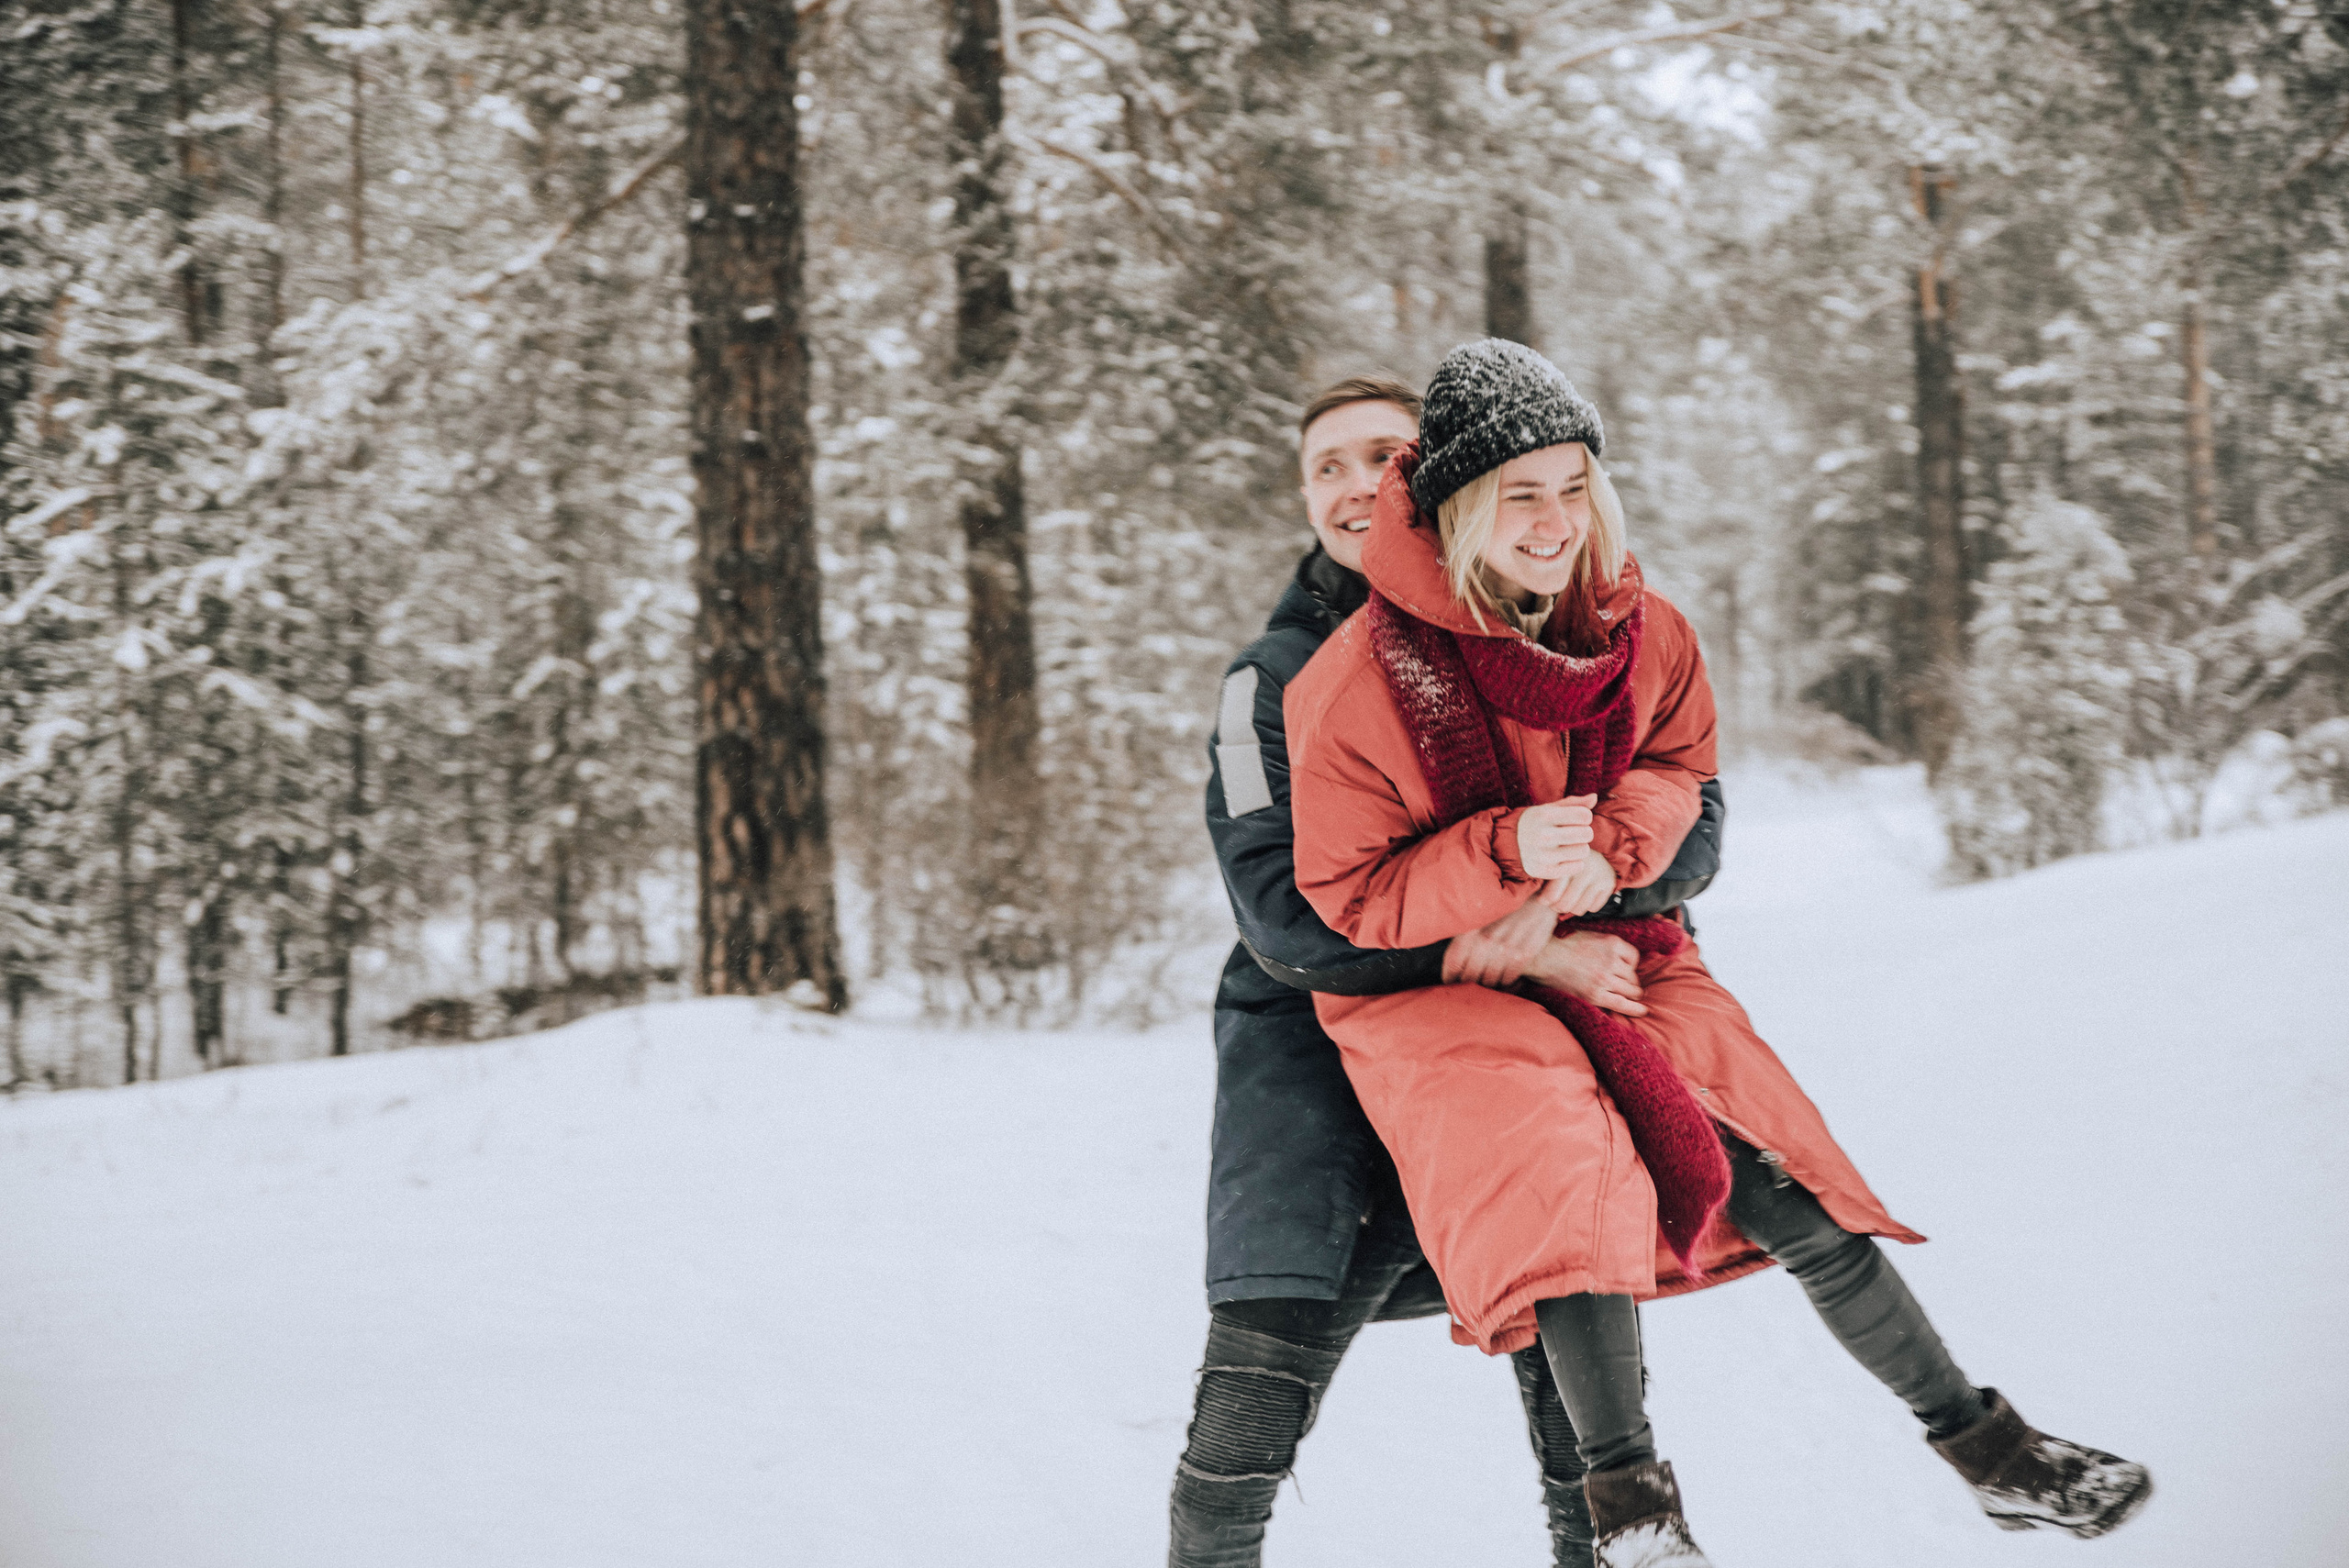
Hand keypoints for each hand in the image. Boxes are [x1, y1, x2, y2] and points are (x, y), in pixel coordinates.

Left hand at [1443, 893, 1557, 988]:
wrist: (1537, 894)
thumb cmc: (1504, 906)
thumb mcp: (1479, 914)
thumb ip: (1465, 935)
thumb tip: (1454, 961)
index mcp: (1469, 930)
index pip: (1453, 966)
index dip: (1450, 980)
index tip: (1451, 984)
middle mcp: (1486, 941)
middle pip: (1470, 978)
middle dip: (1467, 985)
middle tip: (1467, 988)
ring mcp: (1506, 949)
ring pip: (1489, 981)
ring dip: (1486, 985)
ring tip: (1485, 984)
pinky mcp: (1525, 954)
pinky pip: (1508, 979)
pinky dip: (1504, 983)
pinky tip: (1502, 979)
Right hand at [1515, 794, 1596, 879]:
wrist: (1508, 844)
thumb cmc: (1536, 823)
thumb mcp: (1549, 809)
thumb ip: (1573, 803)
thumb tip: (1594, 797)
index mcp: (1545, 815)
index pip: (1585, 815)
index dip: (1585, 817)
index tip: (1575, 819)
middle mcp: (1543, 835)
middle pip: (1587, 834)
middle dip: (1584, 833)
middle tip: (1574, 834)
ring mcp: (1543, 855)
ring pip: (1584, 851)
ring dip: (1580, 848)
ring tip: (1568, 846)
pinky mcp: (1544, 871)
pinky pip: (1577, 867)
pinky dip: (1575, 862)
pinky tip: (1564, 858)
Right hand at [1523, 930, 1647, 1015]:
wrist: (1542, 956)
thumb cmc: (1561, 944)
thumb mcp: (1589, 935)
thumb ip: (1606, 945)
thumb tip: (1619, 958)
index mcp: (1611, 942)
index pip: (1634, 957)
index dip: (1631, 965)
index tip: (1626, 970)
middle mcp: (1611, 960)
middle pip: (1633, 975)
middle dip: (1632, 981)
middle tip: (1628, 986)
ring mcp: (1604, 978)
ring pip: (1631, 989)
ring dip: (1632, 994)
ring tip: (1631, 997)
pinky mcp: (1594, 994)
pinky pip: (1622, 1004)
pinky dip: (1634, 1008)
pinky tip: (1641, 1010)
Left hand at [1539, 853, 1616, 917]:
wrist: (1596, 851)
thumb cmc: (1568, 861)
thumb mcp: (1555, 864)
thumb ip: (1547, 879)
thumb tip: (1542, 901)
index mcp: (1565, 861)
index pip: (1552, 895)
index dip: (1545, 901)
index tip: (1544, 899)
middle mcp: (1584, 868)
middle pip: (1565, 905)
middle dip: (1558, 907)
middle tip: (1556, 904)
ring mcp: (1598, 876)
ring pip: (1579, 909)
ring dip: (1572, 909)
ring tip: (1569, 901)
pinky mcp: (1609, 883)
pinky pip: (1594, 908)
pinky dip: (1588, 905)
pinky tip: (1585, 895)